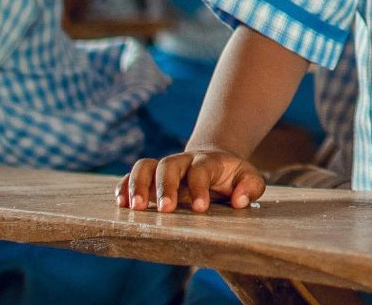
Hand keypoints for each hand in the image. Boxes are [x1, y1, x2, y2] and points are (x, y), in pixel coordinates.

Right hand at [117, 148, 265, 212]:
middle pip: (168, 165)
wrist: (214, 163)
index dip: (200, 188)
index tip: (201, 208)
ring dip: (137, 185)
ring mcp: (163, 168)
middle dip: (165, 186)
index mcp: (207, 162)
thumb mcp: (250, 178)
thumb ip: (250, 187)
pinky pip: (131, 176)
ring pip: (145, 166)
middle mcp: (182, 162)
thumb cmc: (232, 177)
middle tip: (166, 209)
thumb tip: (239, 200)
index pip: (200, 170)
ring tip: (135, 208)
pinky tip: (121, 203)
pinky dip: (123, 187)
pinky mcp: (149, 177)